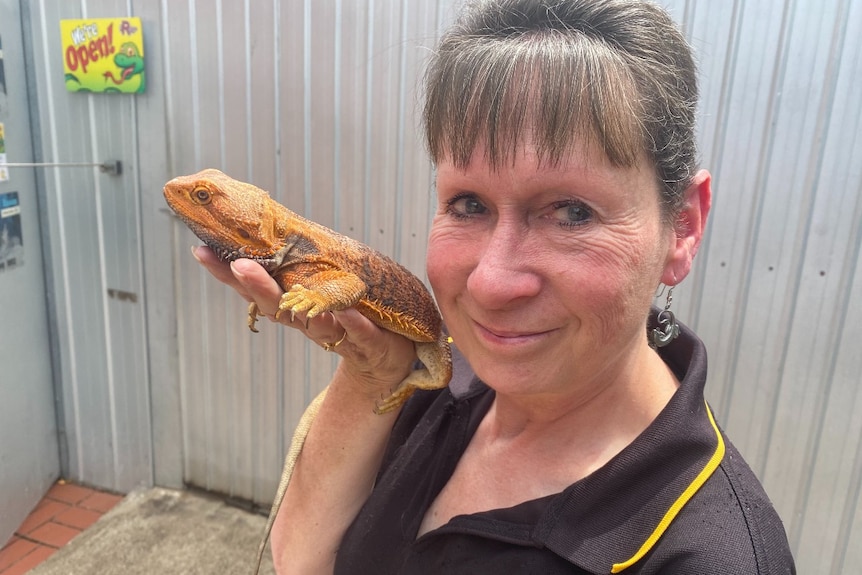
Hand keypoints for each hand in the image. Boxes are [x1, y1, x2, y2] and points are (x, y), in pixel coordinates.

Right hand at [191, 246, 414, 394]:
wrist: (384, 360)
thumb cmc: (349, 318)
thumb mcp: (319, 289)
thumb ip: (298, 266)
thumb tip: (269, 226)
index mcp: (293, 305)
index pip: (254, 288)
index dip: (226, 273)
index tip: (201, 250)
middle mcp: (308, 322)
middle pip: (277, 306)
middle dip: (257, 286)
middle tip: (239, 266)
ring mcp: (337, 335)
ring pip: (314, 324)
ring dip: (301, 308)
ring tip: (291, 295)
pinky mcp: (367, 343)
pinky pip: (358, 334)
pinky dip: (352, 324)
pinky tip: (346, 311)